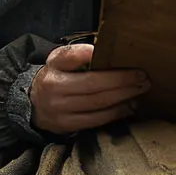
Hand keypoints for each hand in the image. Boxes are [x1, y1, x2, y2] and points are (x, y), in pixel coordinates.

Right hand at [29, 43, 149, 133]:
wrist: (31, 104)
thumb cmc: (54, 77)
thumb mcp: (58, 59)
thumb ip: (77, 54)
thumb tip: (102, 48)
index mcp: (54, 70)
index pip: (75, 59)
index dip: (95, 56)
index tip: (124, 57)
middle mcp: (55, 91)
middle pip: (94, 86)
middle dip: (122, 81)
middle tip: (143, 77)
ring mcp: (61, 111)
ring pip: (98, 105)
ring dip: (124, 97)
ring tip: (140, 90)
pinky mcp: (67, 126)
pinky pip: (96, 121)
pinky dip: (116, 113)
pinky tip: (129, 106)